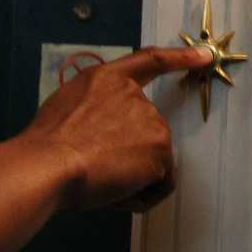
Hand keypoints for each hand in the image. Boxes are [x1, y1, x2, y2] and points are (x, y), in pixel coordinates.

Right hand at [27, 45, 213, 211]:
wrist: (49, 163)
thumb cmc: (46, 145)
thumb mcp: (66, 107)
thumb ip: (94, 109)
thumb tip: (104, 132)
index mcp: (106, 79)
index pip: (150, 61)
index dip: (180, 58)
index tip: (204, 55)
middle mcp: (135, 96)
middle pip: (146, 130)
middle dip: (126, 154)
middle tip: (96, 168)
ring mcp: (152, 123)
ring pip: (151, 160)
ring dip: (131, 177)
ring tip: (100, 181)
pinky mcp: (160, 152)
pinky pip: (160, 184)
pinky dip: (140, 196)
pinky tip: (116, 193)